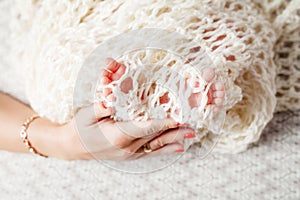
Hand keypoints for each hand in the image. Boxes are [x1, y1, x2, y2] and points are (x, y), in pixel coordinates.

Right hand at [59, 102, 195, 159]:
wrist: (75, 146)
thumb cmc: (81, 128)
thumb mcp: (86, 114)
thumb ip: (99, 108)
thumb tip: (109, 102)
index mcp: (117, 135)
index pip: (143, 127)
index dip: (161, 122)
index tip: (177, 119)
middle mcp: (127, 147)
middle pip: (154, 136)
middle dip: (174, 130)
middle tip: (192, 125)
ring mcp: (130, 153)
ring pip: (156, 145)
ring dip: (174, 139)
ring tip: (190, 135)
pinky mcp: (131, 155)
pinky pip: (152, 152)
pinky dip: (166, 150)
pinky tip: (178, 148)